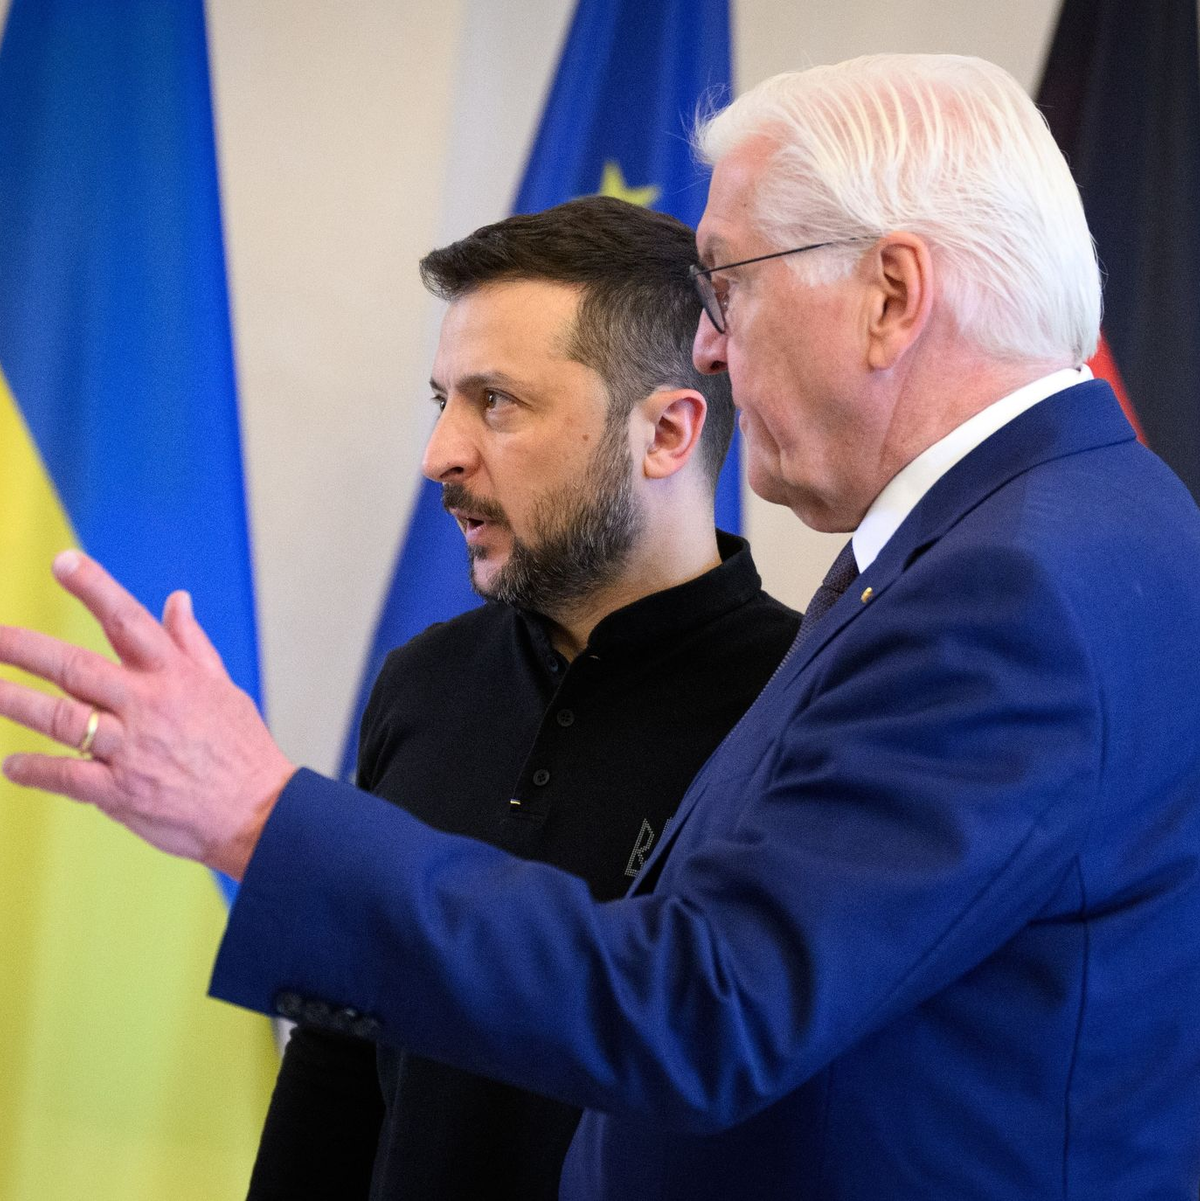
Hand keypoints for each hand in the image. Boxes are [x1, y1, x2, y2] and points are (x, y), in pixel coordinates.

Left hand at [0, 551, 294, 878]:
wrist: (260, 813)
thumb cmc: (243, 750)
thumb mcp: (224, 689)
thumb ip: (192, 644)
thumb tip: (177, 599)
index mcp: (176, 677)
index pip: (129, 621)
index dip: (95, 589)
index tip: (63, 562)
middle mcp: (149, 706)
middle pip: (75, 668)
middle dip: (25, 649)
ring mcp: (132, 750)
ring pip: (62, 719)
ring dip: (16, 703)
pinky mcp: (121, 792)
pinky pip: (66, 776)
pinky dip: (35, 770)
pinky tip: (12, 765)